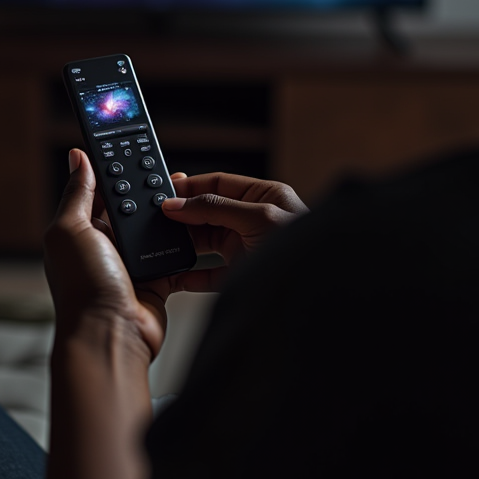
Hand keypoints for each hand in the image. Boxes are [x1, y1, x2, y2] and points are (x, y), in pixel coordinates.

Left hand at [44, 149, 166, 360]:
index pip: (97, 190)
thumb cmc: (83, 288)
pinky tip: (190, 226)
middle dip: (144, 189)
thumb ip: (77, 192)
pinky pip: (171, 253)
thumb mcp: (70, 229)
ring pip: (153, 227)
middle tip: (162, 170)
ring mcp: (129, 263)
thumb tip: (77, 157)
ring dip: (165, 214)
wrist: (112, 336)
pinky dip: (181, 241)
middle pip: (129, 206)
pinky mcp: (155, 279)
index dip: (112, 169)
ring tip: (180, 194)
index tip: (128, 147)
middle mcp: (103, 246)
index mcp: (79, 231)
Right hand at [160, 173, 307, 289]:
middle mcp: (254, 220)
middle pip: (208, 212)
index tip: (165, 192)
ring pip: (206, 242)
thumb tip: (180, 203)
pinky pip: (209, 274)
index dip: (190, 187)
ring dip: (184, 244)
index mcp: (264, 197)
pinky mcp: (242, 275)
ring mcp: (247, 248)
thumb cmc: (306, 249)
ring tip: (163, 243)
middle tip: (157, 218)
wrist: (321, 294)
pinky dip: (191, 275)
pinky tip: (176, 274)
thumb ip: (216, 208)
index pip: (219, 184)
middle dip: (183, 215)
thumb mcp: (259, 218)